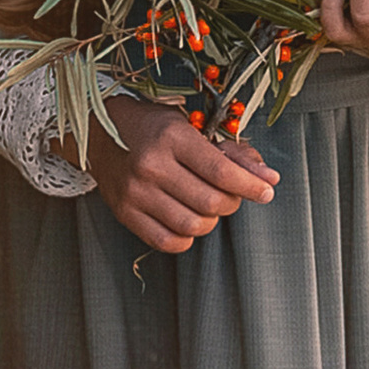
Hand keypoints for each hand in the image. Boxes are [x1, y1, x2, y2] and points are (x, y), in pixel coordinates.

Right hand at [86, 95, 278, 253]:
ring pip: (193, 226)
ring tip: (207, 206)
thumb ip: (232, 153)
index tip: (267, 191)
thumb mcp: (192, 127)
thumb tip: (270, 178)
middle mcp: (151, 166)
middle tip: (230, 193)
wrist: (99, 131)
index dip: (251, 186)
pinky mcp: (125, 213)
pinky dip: (187, 236)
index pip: (221, 172)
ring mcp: (135, 192)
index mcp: (172, 137)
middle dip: (231, 202)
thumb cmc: (153, 128)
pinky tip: (187, 219)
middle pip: (211, 203)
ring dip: (211, 221)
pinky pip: (168, 241)